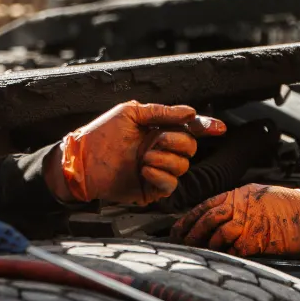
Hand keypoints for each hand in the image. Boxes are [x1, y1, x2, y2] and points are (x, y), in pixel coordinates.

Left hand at [49, 102, 226, 204]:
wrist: (81, 162)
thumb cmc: (99, 135)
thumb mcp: (130, 114)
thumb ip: (162, 112)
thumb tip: (189, 112)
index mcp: (156, 130)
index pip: (187, 128)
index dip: (205, 126)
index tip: (218, 127)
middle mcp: (160, 150)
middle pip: (190, 147)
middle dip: (178, 142)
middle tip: (157, 140)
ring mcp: (156, 170)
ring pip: (183, 166)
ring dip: (165, 159)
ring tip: (143, 158)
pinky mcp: (151, 188)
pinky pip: (170, 184)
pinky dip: (161, 175)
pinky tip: (145, 170)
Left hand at [169, 185, 299, 256]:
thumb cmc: (288, 207)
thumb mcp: (258, 195)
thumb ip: (237, 204)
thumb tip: (217, 217)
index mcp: (239, 195)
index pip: (205, 205)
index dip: (188, 219)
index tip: (177, 229)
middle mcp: (240, 207)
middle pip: (206, 220)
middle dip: (191, 234)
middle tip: (181, 245)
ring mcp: (248, 223)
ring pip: (217, 235)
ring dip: (207, 247)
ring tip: (200, 255)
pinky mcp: (256, 240)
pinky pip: (233, 250)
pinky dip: (225, 256)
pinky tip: (219, 261)